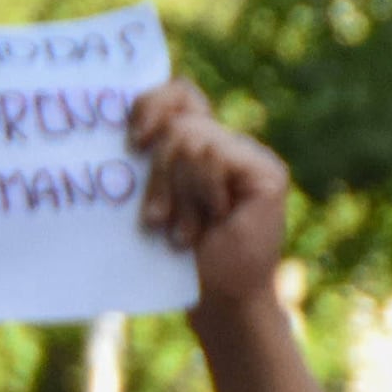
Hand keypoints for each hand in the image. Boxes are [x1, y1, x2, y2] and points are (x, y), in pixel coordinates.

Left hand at [130, 80, 293, 316]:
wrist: (216, 297)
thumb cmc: (175, 256)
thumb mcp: (150, 194)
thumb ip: (149, 155)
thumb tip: (122, 124)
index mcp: (198, 143)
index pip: (177, 94)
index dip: (150, 105)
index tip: (132, 144)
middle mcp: (227, 144)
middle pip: (178, 121)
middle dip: (158, 172)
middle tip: (156, 217)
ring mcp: (251, 157)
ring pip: (192, 139)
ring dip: (178, 191)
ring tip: (185, 230)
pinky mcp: (268, 173)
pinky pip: (216, 156)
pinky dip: (204, 191)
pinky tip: (218, 219)